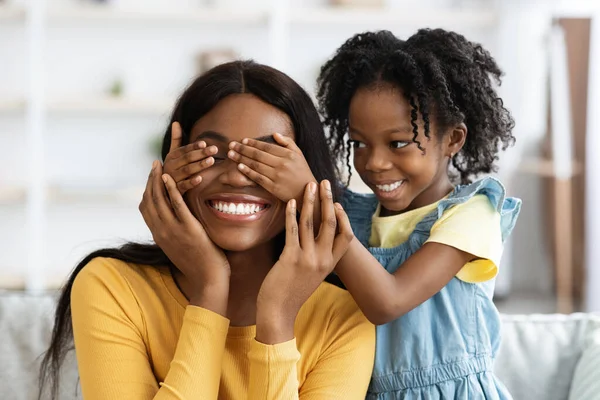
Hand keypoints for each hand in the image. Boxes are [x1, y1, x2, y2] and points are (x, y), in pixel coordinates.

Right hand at [139, 161, 229, 313]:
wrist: (208, 280)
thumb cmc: (199, 265)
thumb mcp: (181, 248)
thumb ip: (176, 234)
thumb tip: (178, 225)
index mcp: (159, 235)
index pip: (145, 209)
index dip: (146, 191)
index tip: (150, 178)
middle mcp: (162, 231)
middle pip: (149, 200)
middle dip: (150, 180)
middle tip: (154, 164)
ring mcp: (173, 230)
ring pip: (159, 200)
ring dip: (158, 180)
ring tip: (159, 165)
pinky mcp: (187, 229)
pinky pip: (176, 205)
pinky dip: (171, 189)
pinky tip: (170, 177)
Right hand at [163, 121, 217, 193]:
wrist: (163, 190)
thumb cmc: (173, 169)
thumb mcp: (173, 154)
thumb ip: (176, 139)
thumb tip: (176, 122)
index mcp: (171, 156)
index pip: (184, 150)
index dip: (194, 146)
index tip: (204, 143)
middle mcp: (171, 166)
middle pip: (187, 158)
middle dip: (201, 153)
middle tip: (214, 149)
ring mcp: (173, 178)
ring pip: (187, 170)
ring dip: (199, 165)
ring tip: (211, 160)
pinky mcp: (176, 190)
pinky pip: (184, 186)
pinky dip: (192, 182)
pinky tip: (201, 178)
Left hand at [227, 133, 316, 205]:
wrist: (306, 192)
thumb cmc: (302, 172)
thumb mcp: (299, 154)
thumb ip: (288, 142)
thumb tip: (274, 134)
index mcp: (288, 155)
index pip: (266, 146)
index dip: (253, 143)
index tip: (243, 140)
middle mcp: (282, 164)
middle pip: (258, 155)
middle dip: (242, 149)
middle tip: (231, 145)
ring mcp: (277, 176)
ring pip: (256, 165)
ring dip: (241, 159)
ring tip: (231, 154)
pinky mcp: (273, 187)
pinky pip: (258, 178)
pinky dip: (248, 172)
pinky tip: (239, 166)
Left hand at [255, 180, 353, 343]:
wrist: (278, 312)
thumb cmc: (292, 292)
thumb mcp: (312, 275)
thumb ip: (317, 257)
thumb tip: (315, 238)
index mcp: (330, 264)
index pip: (347, 236)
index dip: (343, 217)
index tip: (337, 202)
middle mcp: (323, 260)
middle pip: (330, 223)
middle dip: (327, 200)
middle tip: (325, 183)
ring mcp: (308, 259)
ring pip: (311, 223)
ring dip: (310, 201)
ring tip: (308, 185)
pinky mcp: (290, 259)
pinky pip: (293, 231)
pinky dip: (292, 214)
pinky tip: (291, 202)